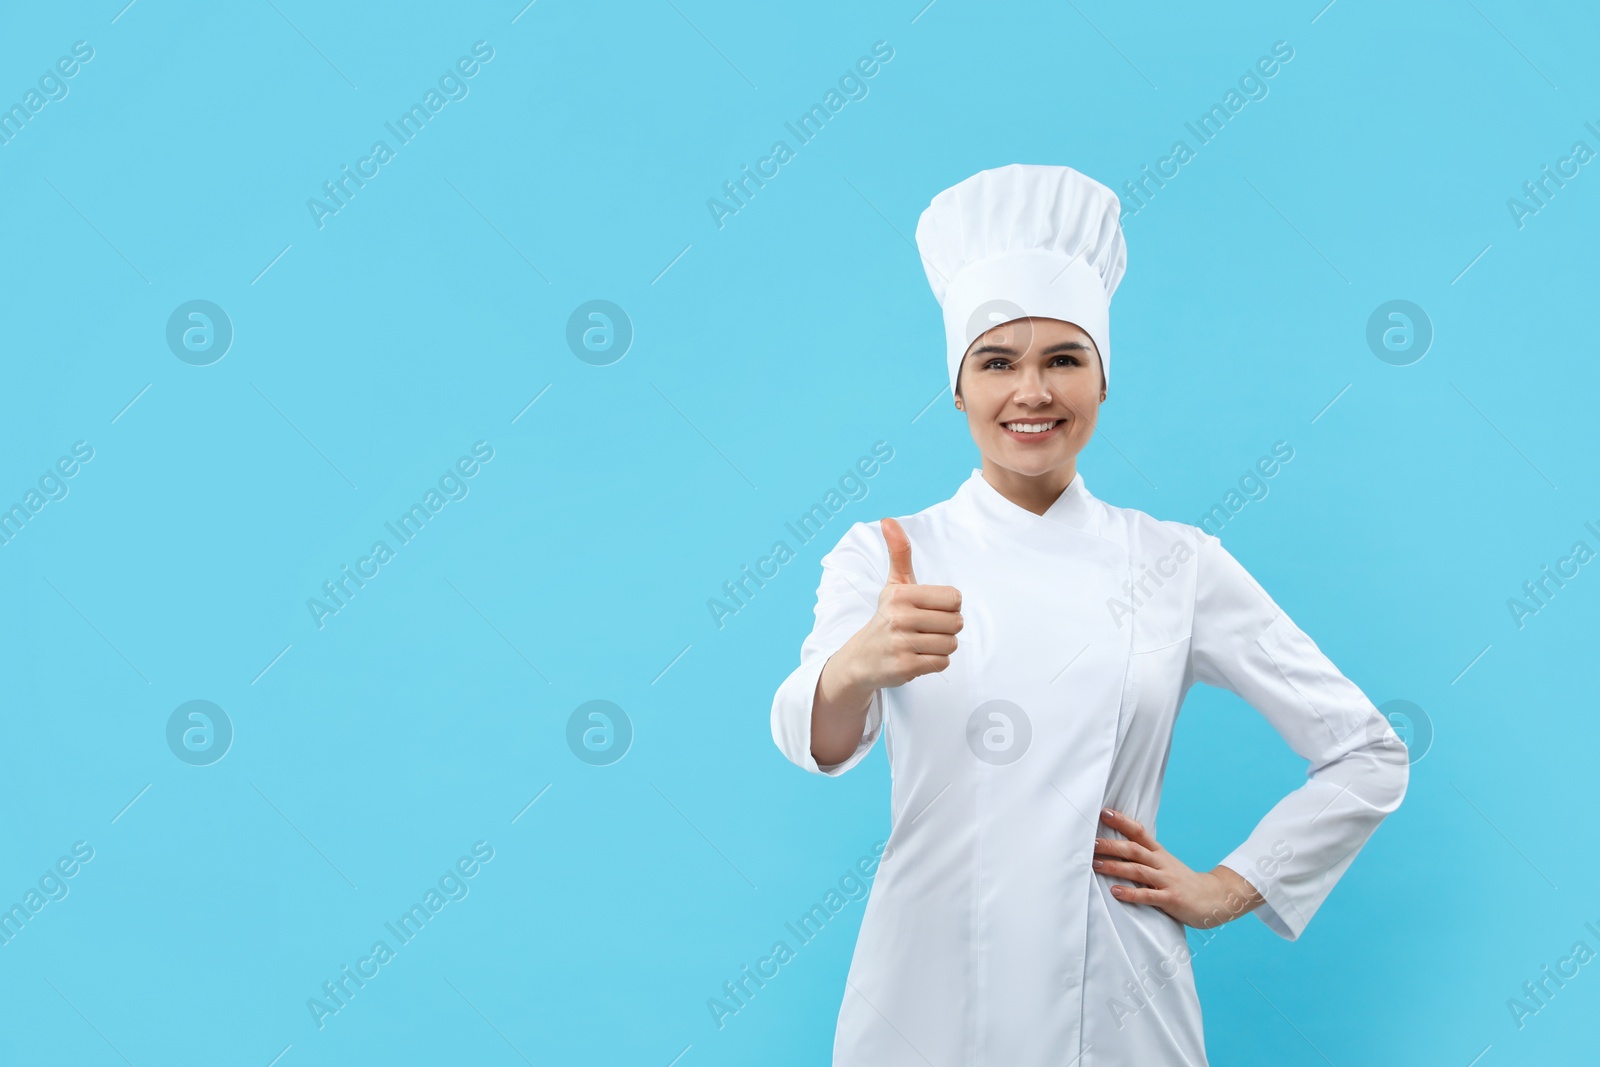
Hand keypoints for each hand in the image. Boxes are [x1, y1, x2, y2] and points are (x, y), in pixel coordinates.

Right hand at [831, 517, 963, 691]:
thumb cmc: (887, 617)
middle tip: (925, 629)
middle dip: (946, 628)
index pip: (955, 598)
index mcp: (901, 594)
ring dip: (942, 646)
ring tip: (921, 643)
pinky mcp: (904, 667)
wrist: (862, 658)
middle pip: (956, 623)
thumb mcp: (894, 585)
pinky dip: (935, 662)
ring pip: (951, 644)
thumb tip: (888, 519)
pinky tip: (917, 657)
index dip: (948, 606)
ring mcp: (901, 644)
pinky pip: (942, 663)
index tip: (928, 610)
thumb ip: (899, 552)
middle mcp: (899, 617)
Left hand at [1092, 808, 1264, 929]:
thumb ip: (1144, 857)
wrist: (1215, 898)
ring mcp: (1167, 880)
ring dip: (1114, 867)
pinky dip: (1131, 893)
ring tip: (1095, 864)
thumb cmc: (1182, 881)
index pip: (1139, 832)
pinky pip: (1148, 895)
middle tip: (1091, 842)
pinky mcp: (1171, 899)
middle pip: (1134, 849)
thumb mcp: (1164, 864)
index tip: (1103, 812)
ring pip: (1137, 870)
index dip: (1122, 821)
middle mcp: (1161, 863)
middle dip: (1111, 845)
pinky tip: (1115, 892)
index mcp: (1159, 853)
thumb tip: (1115, 848)